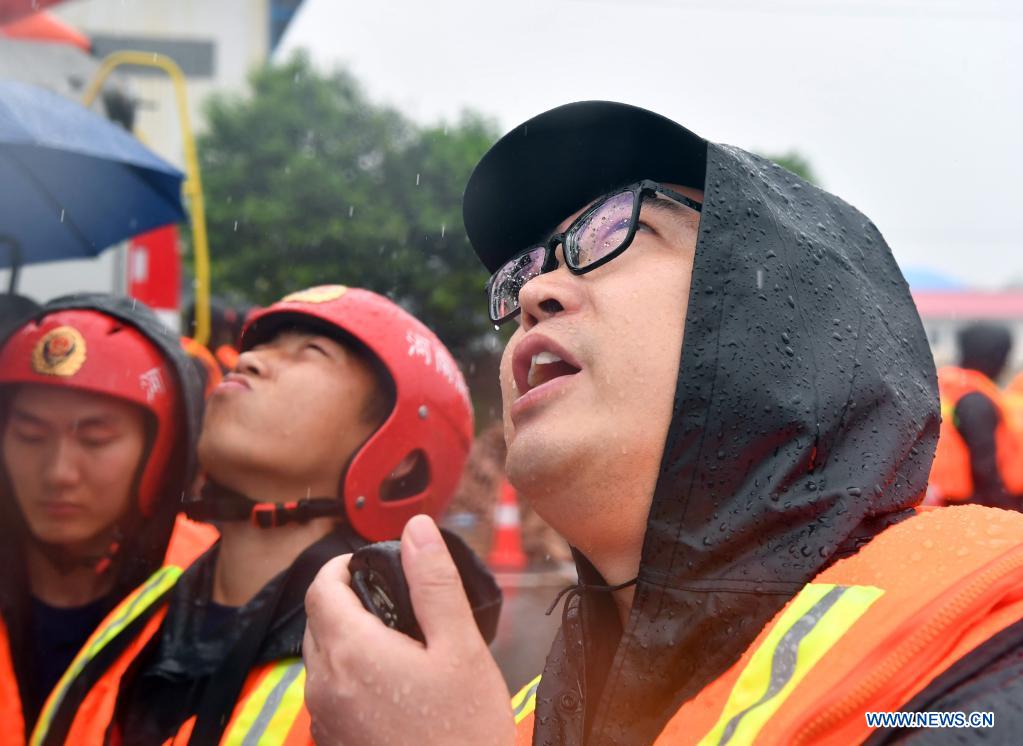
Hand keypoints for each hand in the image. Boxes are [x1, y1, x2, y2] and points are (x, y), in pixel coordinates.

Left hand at [303, 515, 514, 745]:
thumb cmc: (465, 730)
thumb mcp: (460, 647)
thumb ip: (434, 583)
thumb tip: (416, 528)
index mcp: (350, 652)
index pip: (320, 588)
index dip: (341, 566)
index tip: (371, 562)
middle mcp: (324, 685)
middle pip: (317, 621)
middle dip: (347, 600)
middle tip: (394, 599)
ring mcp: (325, 719)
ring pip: (320, 657)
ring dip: (347, 637)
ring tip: (399, 642)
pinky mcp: (334, 742)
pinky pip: (329, 692)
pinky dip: (350, 674)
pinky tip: (393, 685)